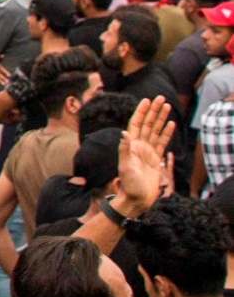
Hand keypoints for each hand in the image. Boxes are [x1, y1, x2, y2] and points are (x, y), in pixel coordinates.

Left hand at [114, 94, 173, 215]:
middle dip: (154, 111)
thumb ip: (125, 150)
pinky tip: (171, 124)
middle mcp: (139, 146)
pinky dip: (167, 133)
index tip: (147, 100)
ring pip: (155, 131)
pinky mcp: (156, 159)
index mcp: (130, 146)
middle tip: (161, 97)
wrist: (137, 199)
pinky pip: (162, 143)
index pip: (136, 124)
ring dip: (161, 119)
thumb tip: (124, 133)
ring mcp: (148, 152)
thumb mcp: (125, 167)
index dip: (141, 112)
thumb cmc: (129, 185)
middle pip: (147, 124)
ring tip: (167, 106)